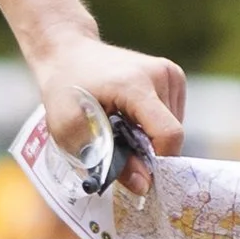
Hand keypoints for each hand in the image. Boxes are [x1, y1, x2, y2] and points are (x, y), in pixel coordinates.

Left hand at [33, 38, 185, 191]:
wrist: (67, 52)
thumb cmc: (65, 91)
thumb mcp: (70, 131)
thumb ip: (107, 161)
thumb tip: (143, 185)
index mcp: (135, 85)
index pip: (168, 133)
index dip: (157, 162)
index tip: (137, 174)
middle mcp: (160, 74)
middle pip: (172, 133)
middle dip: (149, 151)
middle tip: (118, 146)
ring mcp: (169, 72)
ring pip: (174, 127)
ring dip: (150, 137)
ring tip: (120, 126)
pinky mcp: (172, 74)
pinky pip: (172, 115)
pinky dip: (153, 125)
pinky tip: (130, 116)